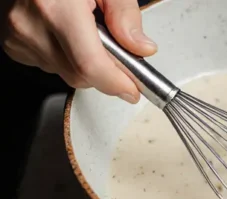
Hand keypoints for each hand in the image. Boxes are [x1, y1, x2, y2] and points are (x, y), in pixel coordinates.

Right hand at [3, 0, 156, 101]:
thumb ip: (124, 14)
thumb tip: (141, 48)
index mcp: (55, 8)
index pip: (89, 65)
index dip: (115, 83)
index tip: (132, 89)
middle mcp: (30, 25)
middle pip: (80, 75)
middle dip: (105, 71)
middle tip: (113, 46)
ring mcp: (17, 37)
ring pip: (65, 73)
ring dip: (83, 63)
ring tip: (84, 30)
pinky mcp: (12, 44)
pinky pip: (49, 65)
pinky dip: (64, 57)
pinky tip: (65, 33)